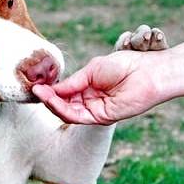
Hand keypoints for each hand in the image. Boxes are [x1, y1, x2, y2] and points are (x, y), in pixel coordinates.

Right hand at [33, 50, 162, 124]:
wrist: (147, 72)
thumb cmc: (124, 66)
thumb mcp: (92, 70)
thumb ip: (73, 82)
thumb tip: (52, 89)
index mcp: (88, 88)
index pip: (64, 93)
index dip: (50, 90)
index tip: (36, 84)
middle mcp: (90, 101)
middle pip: (63, 104)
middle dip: (48, 98)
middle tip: (35, 90)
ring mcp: (96, 110)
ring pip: (68, 112)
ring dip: (52, 104)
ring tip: (41, 94)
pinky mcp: (102, 118)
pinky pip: (78, 116)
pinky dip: (63, 109)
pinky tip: (54, 99)